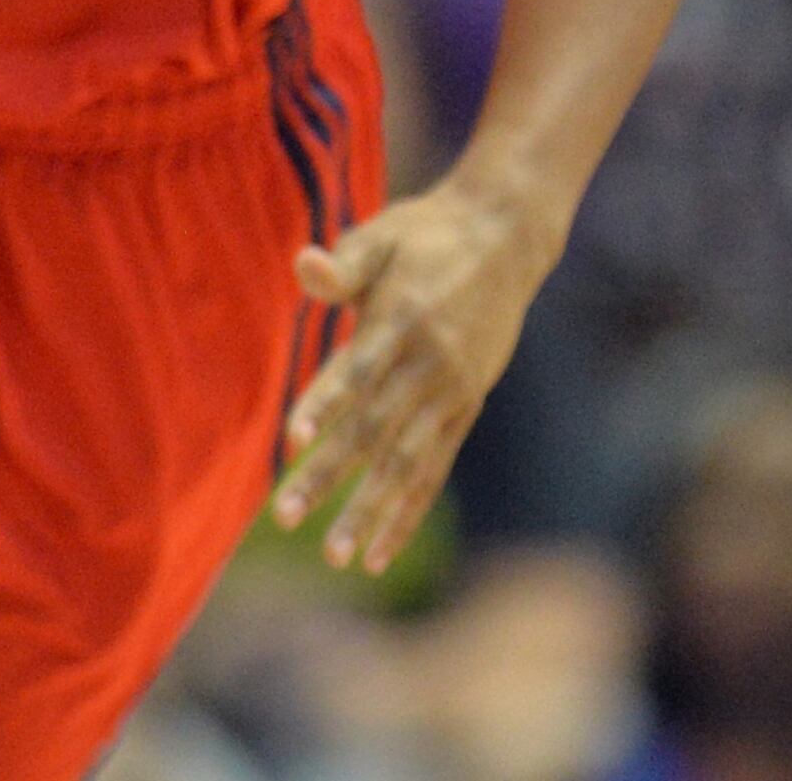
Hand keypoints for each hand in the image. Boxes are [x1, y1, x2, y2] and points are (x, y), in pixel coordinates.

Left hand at [272, 174, 564, 570]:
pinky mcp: (467, 405)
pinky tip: (379, 553)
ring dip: (370, 509)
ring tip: (335, 556)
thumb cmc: (426, 235)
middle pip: (374, 427)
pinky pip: (435, 468)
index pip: (359, 367)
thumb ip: (343, 263)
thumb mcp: (383, 236)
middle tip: (285, 518)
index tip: (292, 437)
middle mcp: (430, 360)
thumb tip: (304, 266)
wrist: (506, 236)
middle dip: (329, 474)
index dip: (326, 400)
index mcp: (403, 317)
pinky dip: (409, 511)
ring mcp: (452, 388)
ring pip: (407, 460)